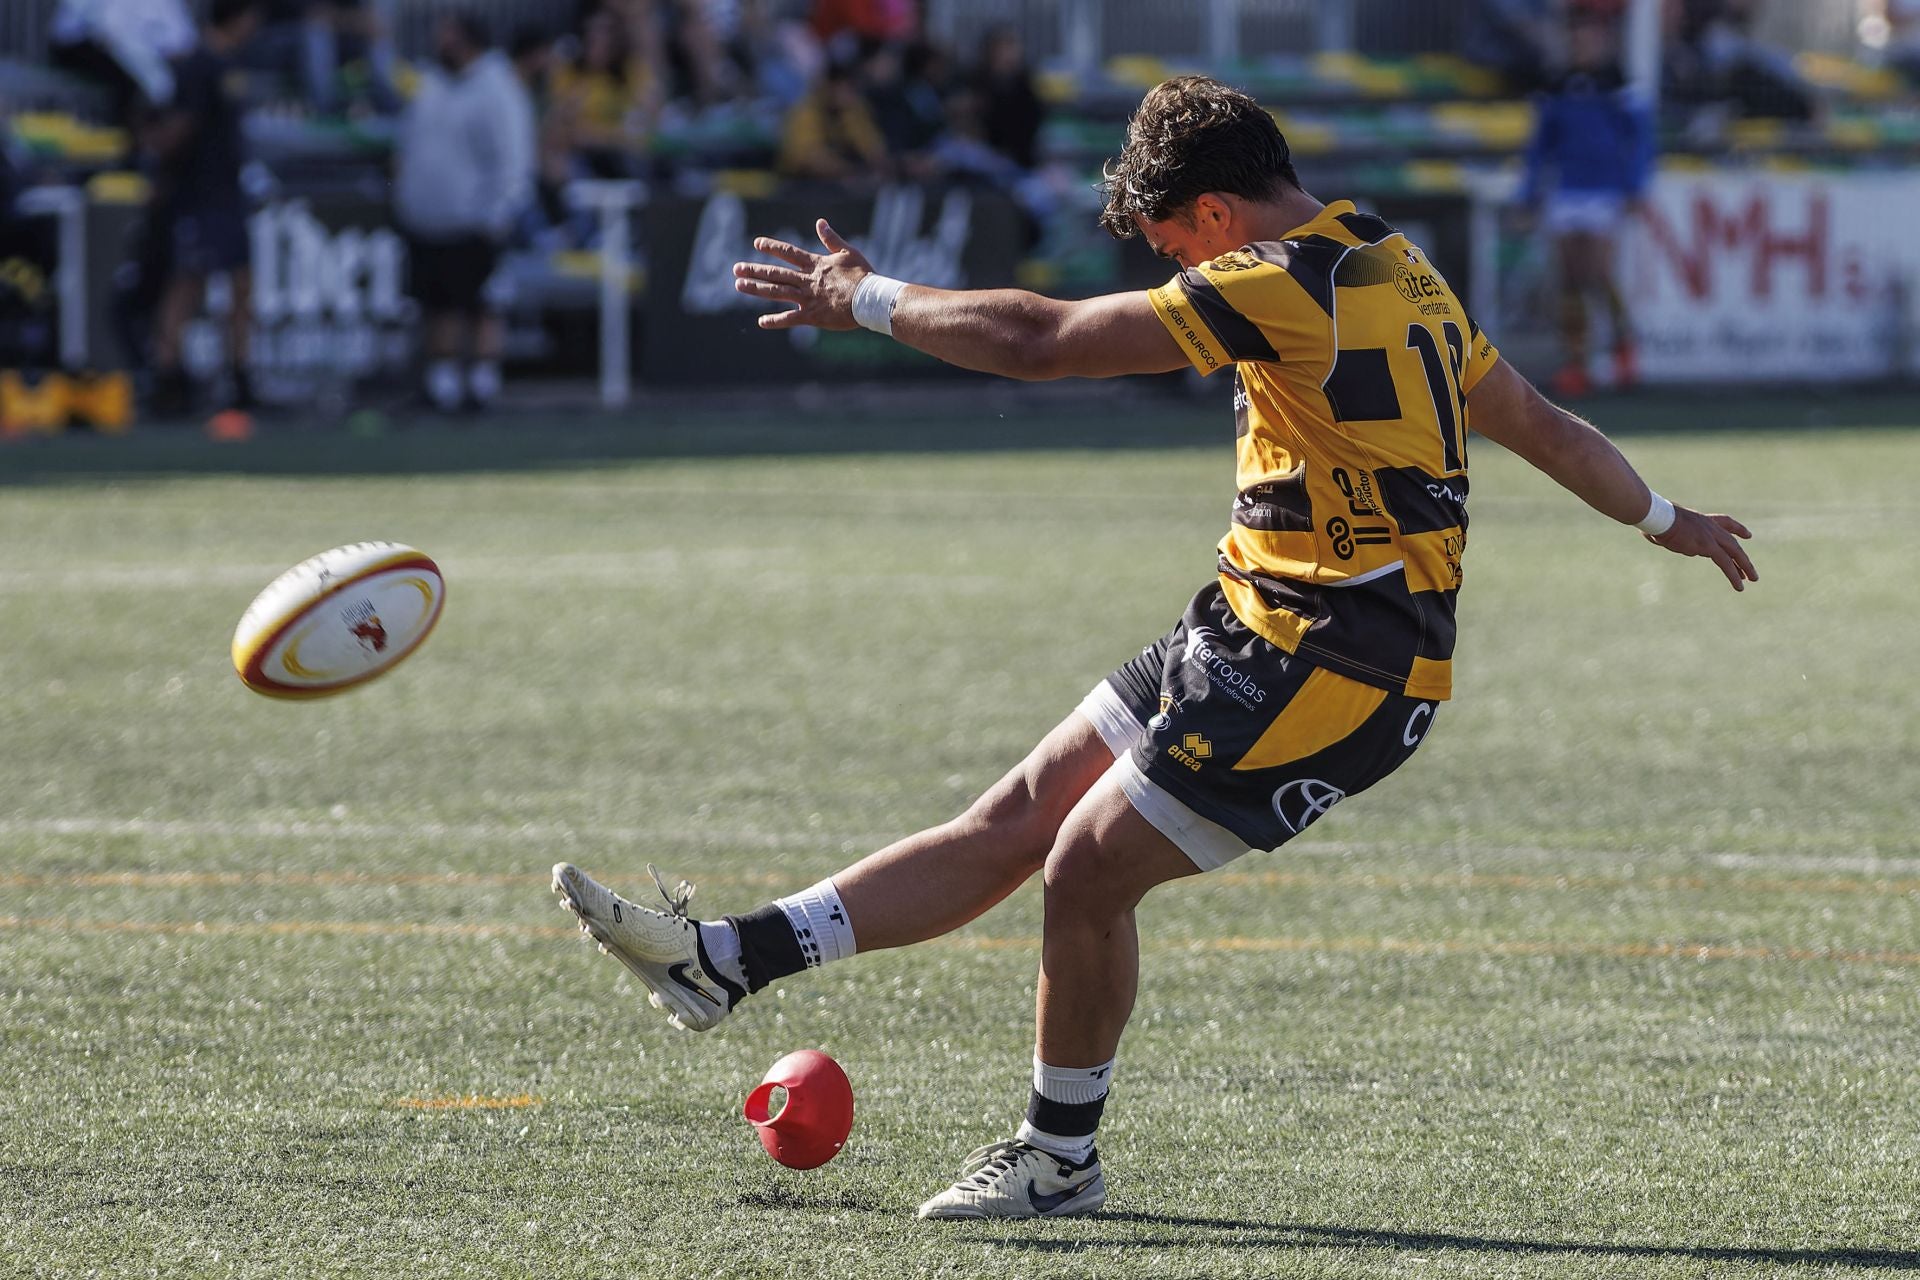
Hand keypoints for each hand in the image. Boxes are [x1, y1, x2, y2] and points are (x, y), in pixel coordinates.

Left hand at [732, 219, 870, 330]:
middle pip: (776, 273)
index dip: (772, 247)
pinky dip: (775, 321)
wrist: (869, 299)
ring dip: (757, 289)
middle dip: (755, 270)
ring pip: (777, 292)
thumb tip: (820, 222)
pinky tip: (761, 322)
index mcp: (815, 264)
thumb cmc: (863, 275)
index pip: (789, 253)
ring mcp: (808, 298)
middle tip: (736, 269)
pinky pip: (790, 319)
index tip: (756, 243)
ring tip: (739, 286)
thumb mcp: (847, 252)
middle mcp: (807, 280)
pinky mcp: (812, 316)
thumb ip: (831, 238)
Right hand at [1649, 507, 1757, 590]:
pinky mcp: (1709, 546)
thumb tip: (1654, 537)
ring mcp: (1711, 536)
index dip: (1737, 529)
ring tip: (1753, 579)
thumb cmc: (1654, 520)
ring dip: (1745, 567)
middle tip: (1750, 570)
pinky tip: (1739, 586)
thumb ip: (1663, 533)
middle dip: (1742, 557)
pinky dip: (1734, 575)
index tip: (1747, 535)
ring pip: (1734, 553)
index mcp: (1701, 520)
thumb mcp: (1663, 526)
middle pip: (1732, 542)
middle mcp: (1710, 527)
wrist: (1659, 517)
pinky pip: (1726, 563)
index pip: (1724, 522)